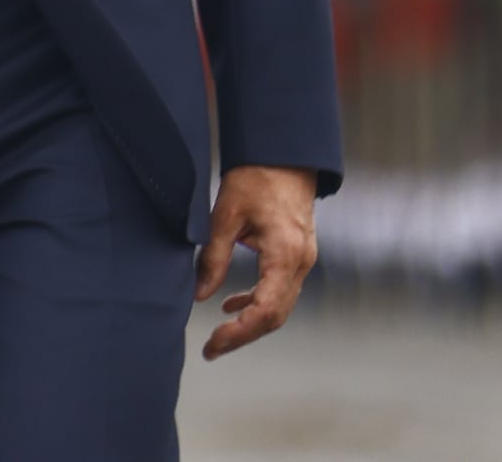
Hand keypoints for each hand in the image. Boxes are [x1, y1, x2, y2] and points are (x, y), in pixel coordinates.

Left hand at [198, 163, 318, 358]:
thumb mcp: (227, 214)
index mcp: (284, 254)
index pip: (265, 310)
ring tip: (219, 335)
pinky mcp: (297, 254)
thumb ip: (214, 257)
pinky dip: (257, 302)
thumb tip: (198, 295)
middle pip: (275, 316)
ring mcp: (303, 260)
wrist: (284, 153)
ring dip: (251, 323)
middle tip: (212, 349)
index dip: (239, 333)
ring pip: (279, 307)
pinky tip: (231, 304)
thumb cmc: (256, 176)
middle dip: (243, 336)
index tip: (213, 344)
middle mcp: (300, 263)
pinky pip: (280, 290)